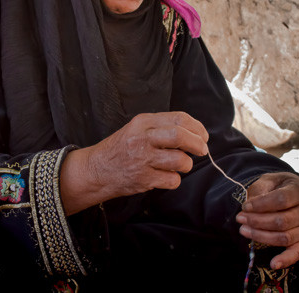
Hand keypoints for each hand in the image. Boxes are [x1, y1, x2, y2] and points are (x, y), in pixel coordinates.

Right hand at [59, 112, 207, 213]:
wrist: (96, 170)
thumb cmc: (121, 148)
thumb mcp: (137, 128)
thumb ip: (161, 127)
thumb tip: (194, 132)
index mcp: (143, 121)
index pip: (178, 118)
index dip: (197, 127)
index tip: (203, 135)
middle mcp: (143, 138)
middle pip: (180, 136)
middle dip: (197, 144)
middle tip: (202, 150)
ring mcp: (142, 159)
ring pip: (180, 160)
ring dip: (187, 164)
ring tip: (181, 165)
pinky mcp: (143, 179)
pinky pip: (172, 180)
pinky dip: (175, 179)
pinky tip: (167, 177)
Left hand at [235, 172, 298, 269]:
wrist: (295, 191)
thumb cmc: (279, 185)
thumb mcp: (269, 180)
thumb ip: (260, 190)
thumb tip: (249, 207)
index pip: (281, 199)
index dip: (261, 204)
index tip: (245, 206)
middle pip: (282, 221)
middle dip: (257, 221)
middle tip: (240, 218)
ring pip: (285, 237)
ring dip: (262, 236)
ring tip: (244, 230)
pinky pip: (296, 253)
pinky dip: (285, 260)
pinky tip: (273, 264)